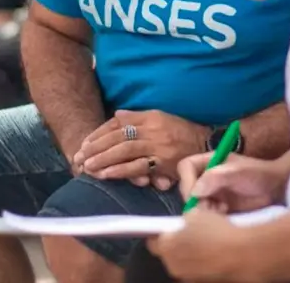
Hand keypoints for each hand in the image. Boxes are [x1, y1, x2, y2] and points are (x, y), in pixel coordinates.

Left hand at [74, 110, 208, 189]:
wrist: (209, 144)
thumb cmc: (183, 132)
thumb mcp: (161, 117)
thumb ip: (138, 116)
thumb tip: (117, 115)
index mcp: (150, 116)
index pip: (119, 123)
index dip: (99, 133)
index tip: (85, 143)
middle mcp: (152, 129)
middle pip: (118, 137)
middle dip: (96, 147)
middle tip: (79, 157)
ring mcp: (158, 146)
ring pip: (124, 151)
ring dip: (103, 159)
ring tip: (88, 166)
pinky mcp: (163, 163)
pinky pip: (137, 166)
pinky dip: (120, 170)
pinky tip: (106, 174)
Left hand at [148, 210, 252, 282]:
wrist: (242, 255)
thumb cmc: (216, 231)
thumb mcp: (196, 214)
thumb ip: (185, 220)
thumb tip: (185, 223)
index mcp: (166, 248)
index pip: (152, 242)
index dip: (159, 233)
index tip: (168, 227)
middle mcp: (173, 267)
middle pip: (169, 255)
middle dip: (176, 245)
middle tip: (191, 234)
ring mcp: (188, 279)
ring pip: (184, 264)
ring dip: (191, 255)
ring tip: (208, 244)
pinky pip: (198, 271)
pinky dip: (203, 264)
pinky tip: (217, 254)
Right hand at [178, 152, 289, 212]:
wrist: (278, 189)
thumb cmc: (260, 175)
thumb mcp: (239, 172)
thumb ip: (216, 177)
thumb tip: (195, 191)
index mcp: (210, 161)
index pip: (186, 167)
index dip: (186, 180)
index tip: (195, 194)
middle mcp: (207, 175)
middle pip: (187, 186)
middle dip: (195, 198)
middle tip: (209, 206)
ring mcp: (212, 191)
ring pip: (195, 202)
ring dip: (203, 208)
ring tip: (221, 210)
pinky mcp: (218, 206)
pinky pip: (205, 212)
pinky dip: (210, 215)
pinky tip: (225, 213)